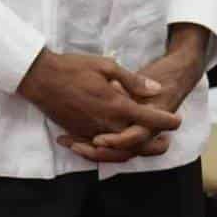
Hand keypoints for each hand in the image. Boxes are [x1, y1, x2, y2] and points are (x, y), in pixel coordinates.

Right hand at [66, 25, 211, 162]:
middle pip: (139, 143)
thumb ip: (132, 80)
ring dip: (136, 150)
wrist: (39, 77)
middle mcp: (107, 123)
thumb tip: (156, 88)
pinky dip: (113, 150)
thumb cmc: (72, 67)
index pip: (150, 119)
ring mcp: (92, 131)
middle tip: (167, 139)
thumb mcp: (105, 65)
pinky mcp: (79, 133)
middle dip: (156, 143)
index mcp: (116, 105)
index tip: (177, 120)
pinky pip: (100, 149)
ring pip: (120, 150)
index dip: (167, 121)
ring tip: (146, 144)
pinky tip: (117, 143)